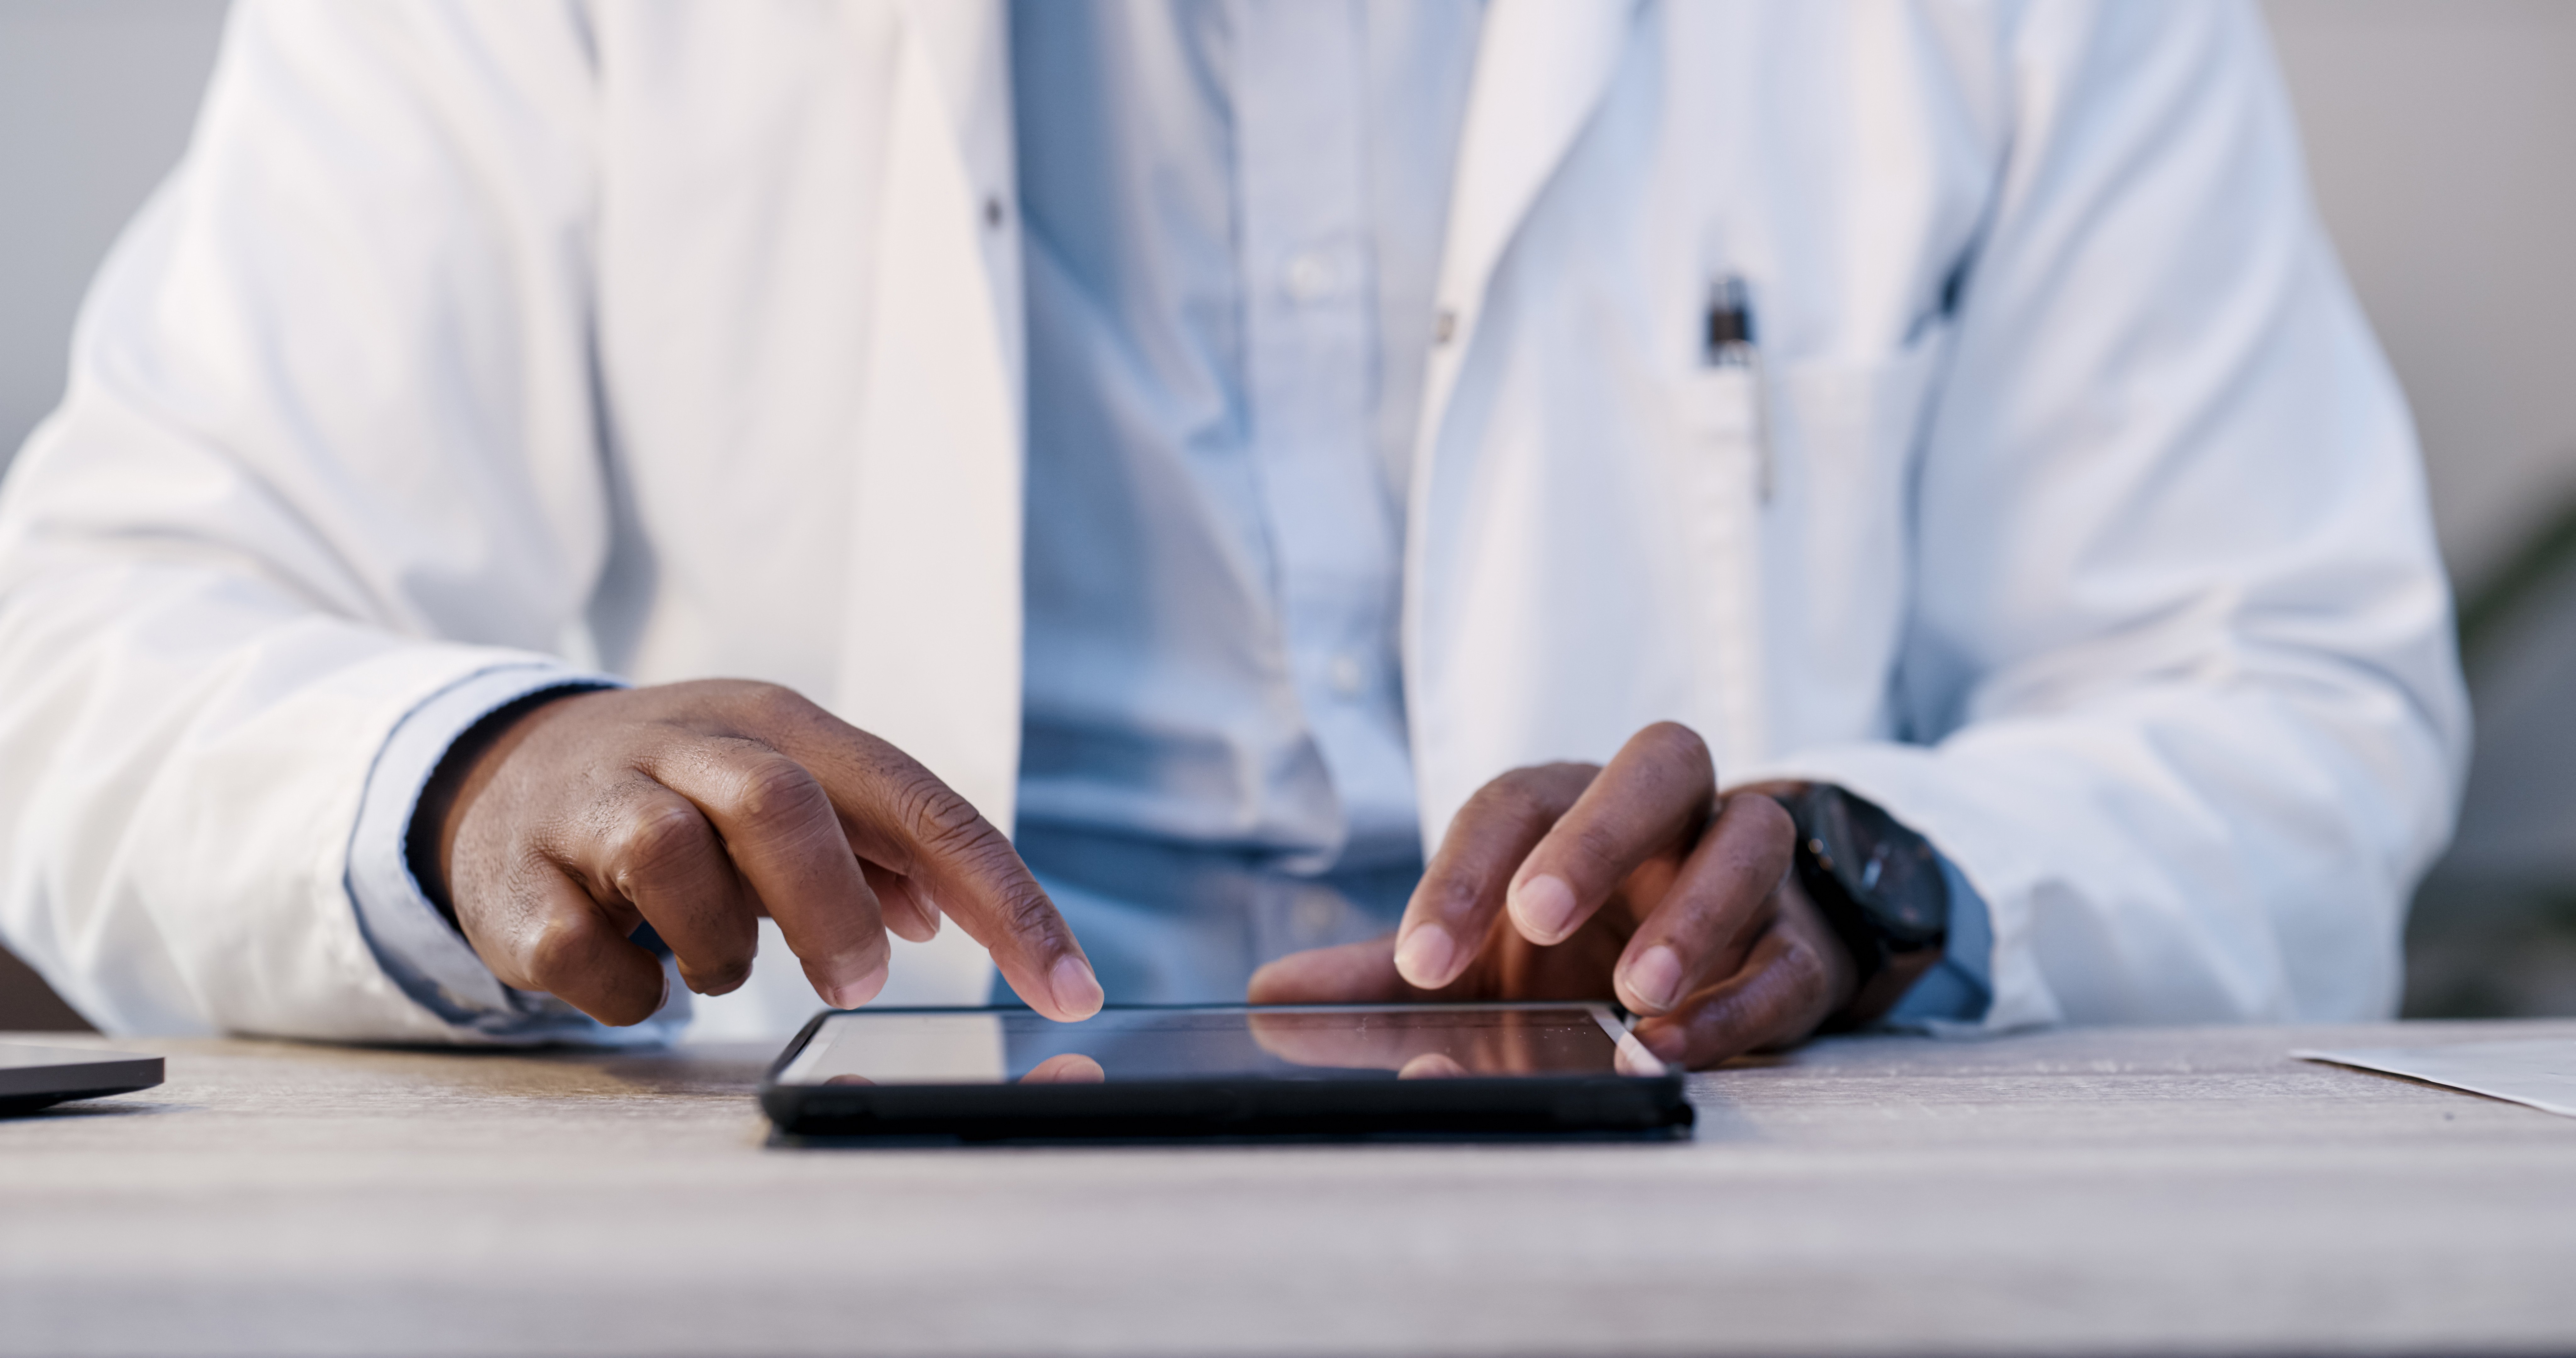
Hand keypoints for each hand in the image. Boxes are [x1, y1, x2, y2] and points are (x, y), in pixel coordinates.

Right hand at [423, 679, 1103, 1026]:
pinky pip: (585, 949)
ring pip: (672, 861)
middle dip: (834, 910)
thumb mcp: (784, 795)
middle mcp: (686, 745)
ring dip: (720, 946)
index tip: (1070, 989)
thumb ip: (873, 847)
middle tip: (857, 986)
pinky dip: (631, 989)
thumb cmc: (681, 800)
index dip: (1004, 899)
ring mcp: (591, 804)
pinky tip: (639, 979)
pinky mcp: (517, 879)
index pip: (919, 805)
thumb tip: (941, 911)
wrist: (502, 776)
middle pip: (780, 805)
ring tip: (716, 963)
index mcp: (779, 725)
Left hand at [1247, 723, 1856, 1068]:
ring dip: (1692, 915)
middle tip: (1537, 918)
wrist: (1725, 951)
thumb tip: (1270, 994)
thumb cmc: (1584, 939)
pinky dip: (1736, 1002)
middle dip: (1596, 838)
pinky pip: (1787, 956)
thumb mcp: (1485, 950)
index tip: (1419, 959)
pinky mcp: (1802, 943)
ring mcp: (1749, 871)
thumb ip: (1385, 971)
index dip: (1465, 873)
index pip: (1515, 802)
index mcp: (1575, 801)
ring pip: (1748, 841)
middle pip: (1657, 766)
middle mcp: (1670, 815)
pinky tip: (1678, 1046)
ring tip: (1636, 995)